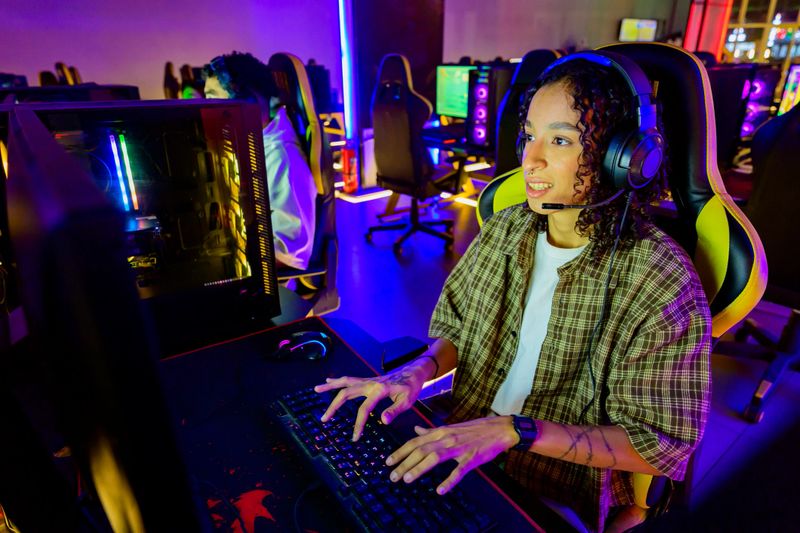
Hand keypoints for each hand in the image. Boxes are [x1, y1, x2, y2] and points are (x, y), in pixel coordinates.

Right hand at [313, 358, 432, 440]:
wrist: (413, 373)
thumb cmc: (411, 388)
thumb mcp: (407, 401)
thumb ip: (394, 411)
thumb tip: (382, 421)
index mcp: (379, 390)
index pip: (364, 408)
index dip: (358, 424)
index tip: (355, 437)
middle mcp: (370, 383)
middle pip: (347, 393)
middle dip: (334, 406)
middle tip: (323, 418)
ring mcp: (367, 380)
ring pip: (345, 382)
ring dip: (330, 386)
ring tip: (316, 389)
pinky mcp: (368, 380)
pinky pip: (350, 379)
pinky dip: (338, 380)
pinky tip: (328, 381)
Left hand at [385, 416, 518, 494]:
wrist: (500, 429)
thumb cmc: (475, 429)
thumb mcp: (450, 427)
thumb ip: (431, 431)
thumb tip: (415, 430)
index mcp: (441, 431)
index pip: (416, 441)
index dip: (401, 451)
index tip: (388, 461)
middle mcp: (447, 438)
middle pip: (421, 450)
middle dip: (404, 462)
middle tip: (392, 476)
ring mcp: (459, 448)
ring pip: (434, 457)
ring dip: (419, 468)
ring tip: (406, 479)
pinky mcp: (472, 458)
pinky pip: (459, 470)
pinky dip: (449, 480)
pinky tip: (439, 490)